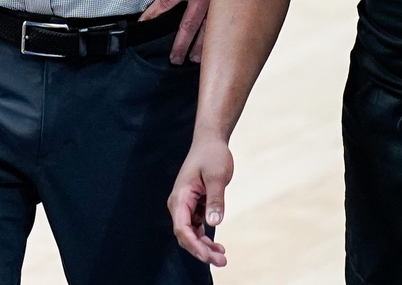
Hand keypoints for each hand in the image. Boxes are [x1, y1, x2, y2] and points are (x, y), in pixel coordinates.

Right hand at [168, 135, 232, 266]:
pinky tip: (217, 245)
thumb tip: (213, 223)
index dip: (194, 245)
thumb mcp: (217, 176)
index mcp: (180, 197)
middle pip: (185, 235)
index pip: (181, 228)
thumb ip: (215, 199)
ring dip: (204, 247)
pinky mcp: (194, 206)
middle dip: (201, 251)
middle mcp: (179, 204)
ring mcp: (186, 205)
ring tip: (222, 256)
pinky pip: (196, 227)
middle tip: (222, 261)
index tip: (209, 256)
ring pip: (191, 234)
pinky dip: (205, 237)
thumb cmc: (212, 155)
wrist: (211, 141)